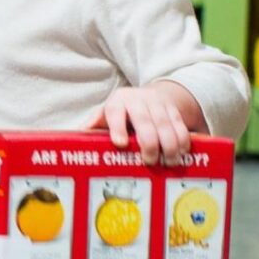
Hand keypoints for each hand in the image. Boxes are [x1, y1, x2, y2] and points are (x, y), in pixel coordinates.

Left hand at [86, 81, 204, 164]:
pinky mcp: (174, 111)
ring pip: (166, 125)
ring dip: (170, 145)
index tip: (120, 143)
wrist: (150, 96)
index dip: (117, 127)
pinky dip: (183, 141)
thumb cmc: (122, 112)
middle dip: (149, 142)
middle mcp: (138, 100)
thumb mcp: (106, 115)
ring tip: (168, 162)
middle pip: (144, 121)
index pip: (115, 112)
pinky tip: (181, 154)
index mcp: (117, 102)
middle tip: (149, 161)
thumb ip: (94, 125)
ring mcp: (158, 104)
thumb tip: (75, 137)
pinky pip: (181, 126)